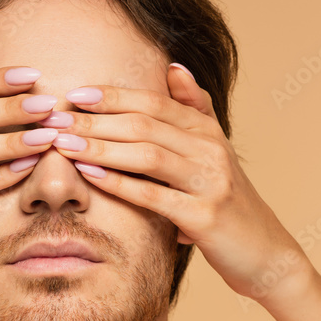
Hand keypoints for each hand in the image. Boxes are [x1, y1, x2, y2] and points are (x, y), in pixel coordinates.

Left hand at [51, 65, 310, 301]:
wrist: (265, 253)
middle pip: (146, 124)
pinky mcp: (205, 217)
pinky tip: (90, 176)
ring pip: (148, 155)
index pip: (155, 103)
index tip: (75, 94)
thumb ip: (194, 110)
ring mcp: (211, 182)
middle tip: (56, 118)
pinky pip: (153, 196)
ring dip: (101, 147)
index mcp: (208, 130)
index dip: (113, 96)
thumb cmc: (228, 202)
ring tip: (64, 144)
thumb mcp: (215, 151)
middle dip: (96, 120)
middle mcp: (212, 150)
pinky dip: (119, 183)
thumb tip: (174, 67)